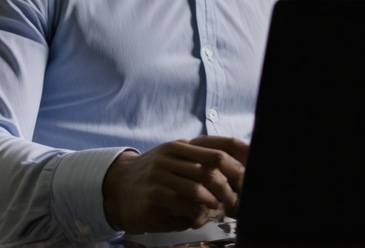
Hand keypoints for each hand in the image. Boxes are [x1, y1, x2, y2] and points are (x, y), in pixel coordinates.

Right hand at [102, 136, 247, 233]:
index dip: (235, 166)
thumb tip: (230, 162)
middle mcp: (169, 157)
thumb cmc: (152, 174)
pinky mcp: (154, 197)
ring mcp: (160, 176)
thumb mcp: (172, 157)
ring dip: (213, 204)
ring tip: (216, 210)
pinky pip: (185, 207)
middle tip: (234, 201)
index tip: (247, 180)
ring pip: (199, 190)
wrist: (118, 187)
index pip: (215, 152)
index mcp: (178, 146)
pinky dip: (197, 214)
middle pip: (211, 169)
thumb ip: (195, 157)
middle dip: (228, 188)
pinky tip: (198, 217)